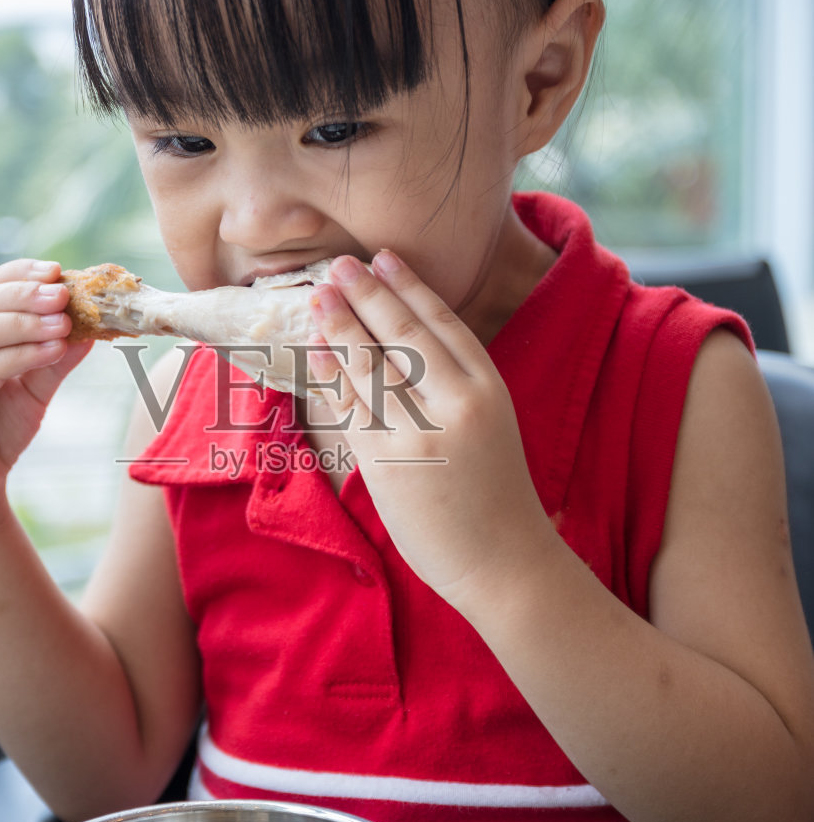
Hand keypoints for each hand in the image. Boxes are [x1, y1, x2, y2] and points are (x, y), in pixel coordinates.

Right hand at [0, 258, 91, 528]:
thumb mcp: (33, 389)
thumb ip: (55, 358)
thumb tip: (93, 328)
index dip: (20, 274)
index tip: (59, 270)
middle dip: (26, 294)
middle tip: (65, 292)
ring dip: (24, 322)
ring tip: (64, 321)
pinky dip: (20, 355)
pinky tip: (52, 350)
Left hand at [307, 251, 559, 613]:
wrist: (504, 563)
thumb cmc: (494, 497)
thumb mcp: (491, 426)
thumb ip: (456, 387)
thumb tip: (403, 349)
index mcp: (490, 388)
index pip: (444, 323)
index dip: (411, 287)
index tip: (384, 258)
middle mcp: (459, 403)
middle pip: (404, 334)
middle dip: (368, 294)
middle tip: (339, 264)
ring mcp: (422, 432)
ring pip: (372, 365)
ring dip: (341, 325)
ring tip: (319, 295)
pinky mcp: (390, 463)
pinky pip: (353, 408)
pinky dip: (332, 375)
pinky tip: (317, 349)